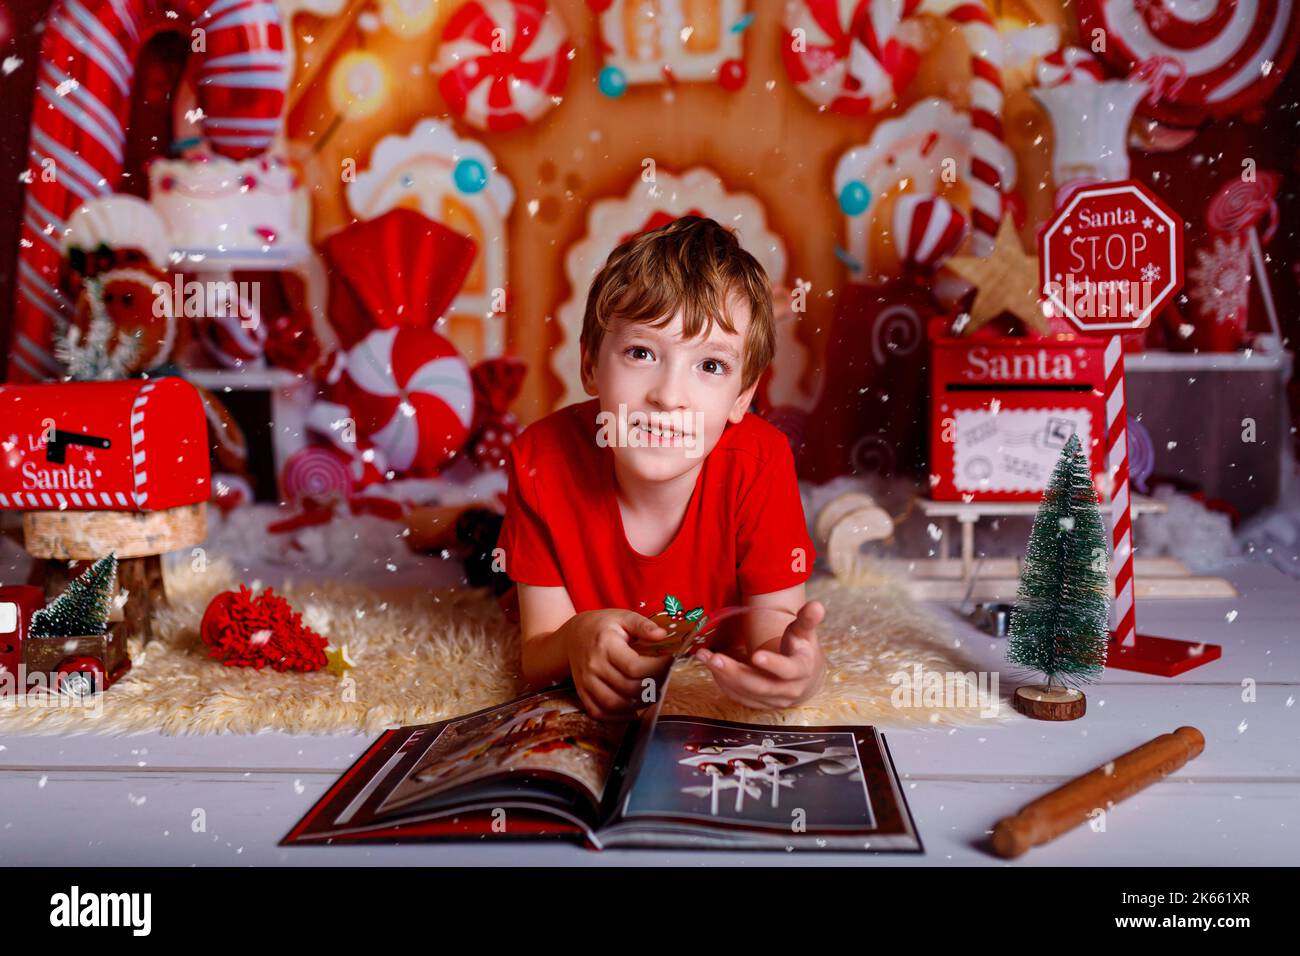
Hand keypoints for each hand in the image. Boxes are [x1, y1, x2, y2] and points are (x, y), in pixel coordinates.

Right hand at [559, 609, 672, 719]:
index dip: (658, 668)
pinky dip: (618, 717)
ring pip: (615, 704)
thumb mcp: (623, 616)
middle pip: (628, 688)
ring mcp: (586, 682)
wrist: (574, 635)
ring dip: (639, 704)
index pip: (635, 667)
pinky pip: (600, 713)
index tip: (670, 661)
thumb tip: (662, 635)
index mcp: (605, 645)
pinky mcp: (582, 693)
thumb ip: (643, 625)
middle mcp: (593, 666)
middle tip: (664, 676)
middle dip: (653, 685)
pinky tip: (633, 707)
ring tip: (652, 692)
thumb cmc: (603, 626)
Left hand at [695, 601, 825, 709]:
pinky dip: (723, 682)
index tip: (756, 654)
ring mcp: (772, 700)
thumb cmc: (802, 649)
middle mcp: (788, 690)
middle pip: (760, 685)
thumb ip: (807, 619)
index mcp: (801, 670)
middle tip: (714, 658)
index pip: (788, 670)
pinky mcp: (759, 703)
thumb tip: (816, 605)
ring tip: (704, 657)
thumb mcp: (805, 633)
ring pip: (745, 692)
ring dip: (723, 676)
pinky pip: (739, 696)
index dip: (773, 664)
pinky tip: (710, 666)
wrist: (805, 677)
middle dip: (735, 672)